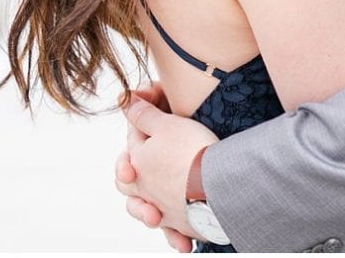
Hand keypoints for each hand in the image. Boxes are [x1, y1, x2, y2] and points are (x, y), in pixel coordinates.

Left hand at [114, 83, 217, 249]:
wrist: (218, 184)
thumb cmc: (192, 151)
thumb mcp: (167, 123)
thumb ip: (144, 115)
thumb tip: (127, 102)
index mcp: (138, 163)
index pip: (131, 143)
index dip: (140, 127)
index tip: (151, 117)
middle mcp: (146, 190)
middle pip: (128, 184)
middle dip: (131, 175)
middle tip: (139, 168)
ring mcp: (163, 209)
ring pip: (148, 211)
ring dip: (150, 212)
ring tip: (157, 211)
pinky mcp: (183, 224)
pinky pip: (174, 231)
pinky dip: (175, 235)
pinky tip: (181, 241)